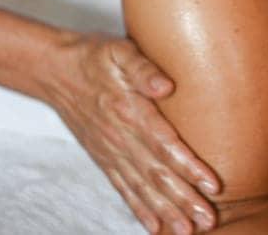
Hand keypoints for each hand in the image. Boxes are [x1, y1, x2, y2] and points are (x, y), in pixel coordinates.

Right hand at [42, 32, 221, 233]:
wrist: (55, 71)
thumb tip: (166, 85)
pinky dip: (140, 210)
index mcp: (129, 110)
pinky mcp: (104, 159)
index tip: (212, 184)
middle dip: (184, 199)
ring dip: (167, 211)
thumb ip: (143, 67)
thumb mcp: (119, 50)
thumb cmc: (94, 57)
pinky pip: (123, 189)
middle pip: (157, 173)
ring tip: (188, 231)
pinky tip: (156, 227)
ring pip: (142, 187)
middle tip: (209, 219)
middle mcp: (120, 137)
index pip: (164, 143)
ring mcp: (111, 152)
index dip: (189, 165)